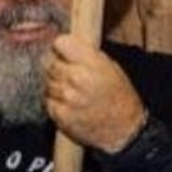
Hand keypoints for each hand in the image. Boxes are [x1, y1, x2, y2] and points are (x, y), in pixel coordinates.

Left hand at [44, 35, 145, 153]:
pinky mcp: (59, 114)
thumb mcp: (110, 67)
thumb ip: (86, 55)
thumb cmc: (119, 97)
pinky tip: (70, 104)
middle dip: (57, 67)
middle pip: (50, 63)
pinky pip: (48, 100)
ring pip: (47, 82)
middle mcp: (76, 78)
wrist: (124, 129)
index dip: (60, 48)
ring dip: (56, 85)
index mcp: (91, 63)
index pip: (61, 43)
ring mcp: (66, 97)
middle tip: (69, 75)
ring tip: (73, 92)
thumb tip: (63, 47)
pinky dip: (55, 101)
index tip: (62, 52)